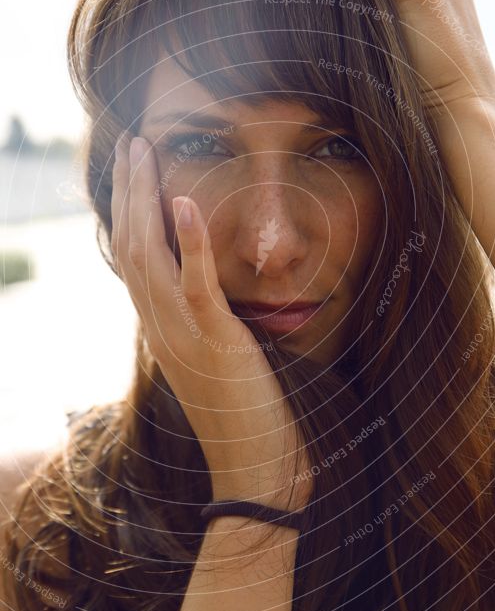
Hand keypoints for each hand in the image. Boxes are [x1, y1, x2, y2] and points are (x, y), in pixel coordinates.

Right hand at [111, 134, 311, 510]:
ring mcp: (181, 334)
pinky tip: (184, 201)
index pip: (131, 258)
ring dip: (145, 199)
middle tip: (129, 144)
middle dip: (128, 191)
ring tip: (143, 153)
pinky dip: (190, 241)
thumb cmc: (240, 412)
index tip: (130, 172)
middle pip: (129, 246)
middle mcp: (158, 326)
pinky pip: (196, 285)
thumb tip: (197, 290)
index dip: (127, 211)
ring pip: (149, 256)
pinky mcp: (215, 341)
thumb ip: (195, 321)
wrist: (252, 466)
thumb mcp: (207, 357)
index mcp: (158, 327)